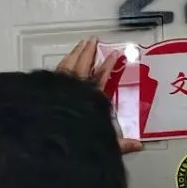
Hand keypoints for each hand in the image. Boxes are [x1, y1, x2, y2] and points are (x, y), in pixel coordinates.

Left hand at [57, 38, 142, 153]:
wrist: (50, 144)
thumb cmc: (74, 142)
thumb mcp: (103, 143)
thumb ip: (120, 144)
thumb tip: (138, 146)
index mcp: (91, 99)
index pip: (102, 77)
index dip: (108, 65)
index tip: (114, 55)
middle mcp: (76, 91)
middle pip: (83, 65)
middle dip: (89, 52)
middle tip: (94, 41)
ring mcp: (61, 88)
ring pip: (69, 65)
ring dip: (76, 53)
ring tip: (81, 44)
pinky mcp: (49, 90)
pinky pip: (57, 71)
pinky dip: (63, 62)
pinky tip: (64, 59)